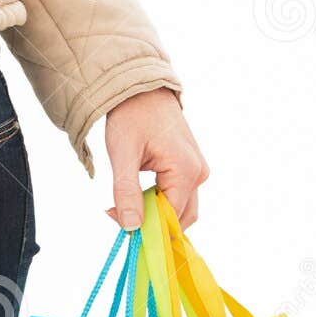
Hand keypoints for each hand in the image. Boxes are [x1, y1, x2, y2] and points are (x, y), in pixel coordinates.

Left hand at [103, 88, 208, 230]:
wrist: (142, 89)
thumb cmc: (132, 116)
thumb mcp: (123, 155)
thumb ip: (127, 193)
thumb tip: (131, 228)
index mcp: (186, 170)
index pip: (170, 217)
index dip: (145, 226)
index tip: (116, 219)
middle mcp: (198, 173)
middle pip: (180, 218)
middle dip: (151, 224)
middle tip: (119, 214)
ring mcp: (197, 170)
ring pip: (179, 209)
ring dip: (154, 214)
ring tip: (124, 203)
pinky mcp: (190, 168)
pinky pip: (177, 196)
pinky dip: (158, 202)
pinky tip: (136, 195)